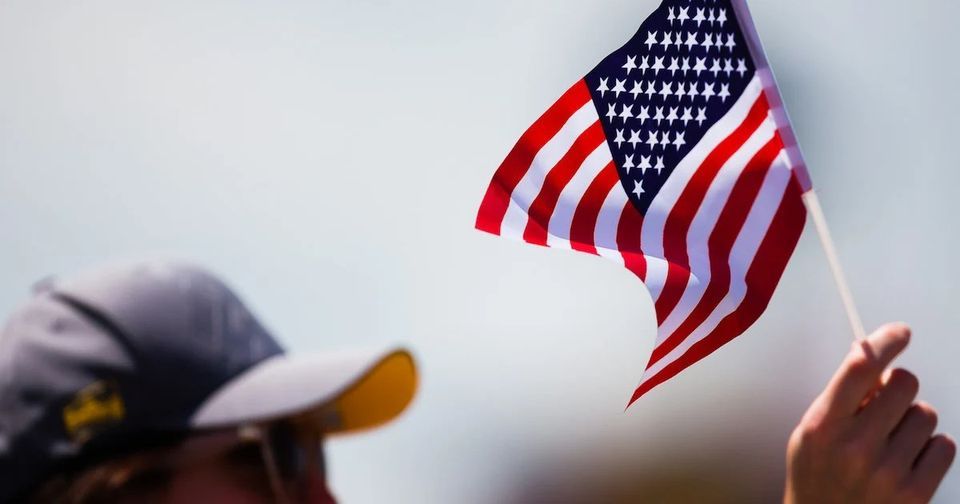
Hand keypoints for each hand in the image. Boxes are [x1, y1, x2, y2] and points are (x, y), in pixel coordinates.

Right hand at [784, 323, 954, 503]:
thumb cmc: (816, 477)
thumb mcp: (810, 433)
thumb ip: (839, 398)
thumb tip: (871, 358)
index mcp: (824, 426)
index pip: (860, 367)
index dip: (885, 341)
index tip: (899, 333)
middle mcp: (856, 446)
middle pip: (905, 384)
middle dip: (899, 388)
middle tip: (887, 404)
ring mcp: (888, 471)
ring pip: (926, 414)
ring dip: (913, 422)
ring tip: (892, 442)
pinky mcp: (915, 493)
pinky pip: (945, 446)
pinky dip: (931, 448)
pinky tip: (908, 460)